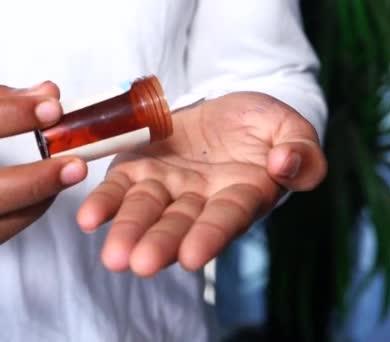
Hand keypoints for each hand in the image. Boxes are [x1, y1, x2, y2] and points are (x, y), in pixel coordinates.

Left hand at [77, 92, 325, 276]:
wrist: (227, 112)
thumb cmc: (264, 125)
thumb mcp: (292, 129)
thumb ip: (301, 151)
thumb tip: (284, 166)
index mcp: (242, 194)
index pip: (226, 218)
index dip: (210, 235)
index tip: (191, 255)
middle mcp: (201, 199)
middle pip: (179, 224)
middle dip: (160, 243)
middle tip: (139, 264)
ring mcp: (168, 185)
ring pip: (146, 210)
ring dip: (128, 230)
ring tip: (113, 255)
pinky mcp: (140, 168)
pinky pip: (120, 187)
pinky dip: (104, 203)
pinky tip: (87, 218)